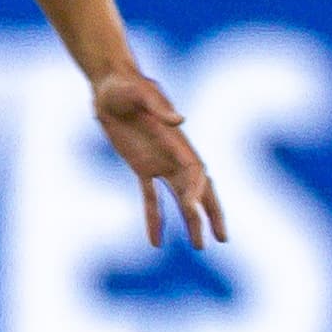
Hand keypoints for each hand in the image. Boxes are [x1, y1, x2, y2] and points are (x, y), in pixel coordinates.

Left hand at [94, 66, 227, 249]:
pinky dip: (155, 218)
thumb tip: (180, 119)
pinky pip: (151, 198)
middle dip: (211, 212)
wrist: (109, 85)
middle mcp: (174, 155)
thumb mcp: (140, 94)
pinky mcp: (142, 166)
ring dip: (190, 220)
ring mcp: (159, 162)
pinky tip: (156, 241)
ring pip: (181, 198)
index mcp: (177, 140)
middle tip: (222, 238)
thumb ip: (159, 106)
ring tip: (198, 246)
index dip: (196, 190)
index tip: (191, 208)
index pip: (194, 171)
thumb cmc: (126, 86)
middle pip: (200, 189)